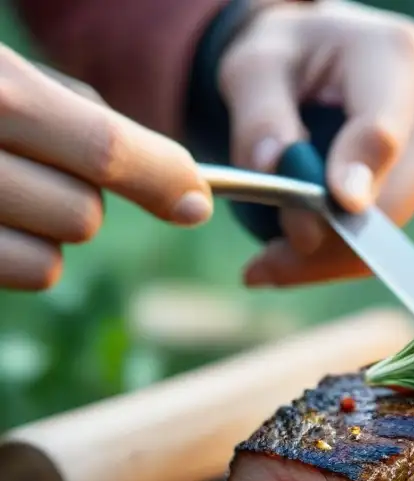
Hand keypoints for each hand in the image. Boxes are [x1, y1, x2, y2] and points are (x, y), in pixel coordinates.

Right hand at [0, 47, 212, 290]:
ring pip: (49, 262)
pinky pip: (14, 276)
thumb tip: (183, 187)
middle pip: (83, 217)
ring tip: (0, 192)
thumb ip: (84, 115)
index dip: (162, 178)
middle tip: (35, 165)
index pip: (105, 151)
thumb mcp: (5, 74)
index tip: (196, 201)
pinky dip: (9, 256)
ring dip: (42, 234)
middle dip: (81, 199)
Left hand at [218, 1, 413, 286]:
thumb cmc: (289, 61)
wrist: (322, 64)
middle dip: (331, 240)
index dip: (364, 169)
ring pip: (389, 233)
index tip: (341, 202)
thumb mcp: (255, 66)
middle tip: (261, 268)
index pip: (384, 129)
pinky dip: (333, 262)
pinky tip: (284, 263)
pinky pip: (382, 245)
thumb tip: (272, 165)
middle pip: (395, 197)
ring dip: (325, 258)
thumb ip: (261, 113)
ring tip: (264, 265)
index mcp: (395, 59)